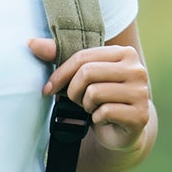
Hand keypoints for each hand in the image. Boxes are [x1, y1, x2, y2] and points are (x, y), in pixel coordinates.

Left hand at [29, 37, 149, 152]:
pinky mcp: (140, 115)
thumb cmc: (100, 97)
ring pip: (94, 93)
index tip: (49, 88)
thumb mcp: (81, 74)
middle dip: (74, 91)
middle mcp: (138, 70)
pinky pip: (104, 112)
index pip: (83, 57)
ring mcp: (141, 93)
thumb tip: (30, 42)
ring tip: (93, 108)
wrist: (122, 129)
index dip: (61, 74)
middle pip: (87, 73)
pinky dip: (97, 119)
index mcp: (125, 53)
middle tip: (78, 100)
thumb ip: (58, 55)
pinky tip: (103, 119)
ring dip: (86, 105)